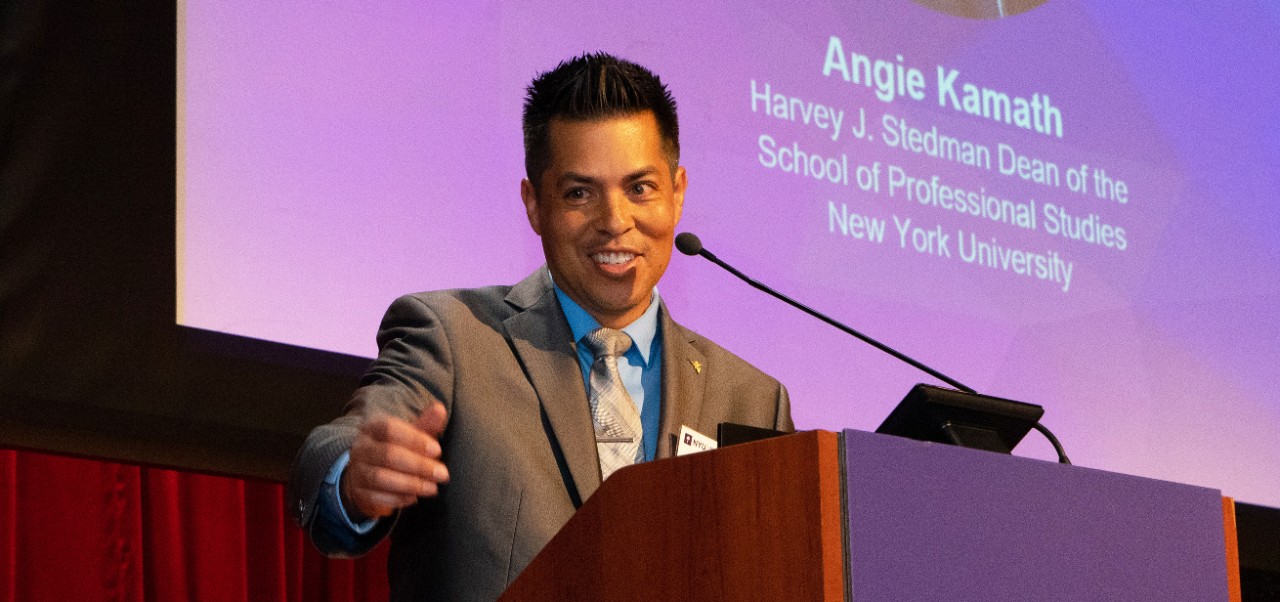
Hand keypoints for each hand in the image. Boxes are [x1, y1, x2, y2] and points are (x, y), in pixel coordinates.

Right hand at [341, 401, 449, 521]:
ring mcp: (357, 470)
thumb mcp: (410, 434)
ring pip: (381, 478)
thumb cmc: (396, 448)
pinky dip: (397, 499)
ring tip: (432, 488)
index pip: (389, 428)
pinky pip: (375, 497)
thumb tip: (440, 409)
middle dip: (419, 465)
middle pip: (388, 454)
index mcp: (372, 427)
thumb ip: (425, 424)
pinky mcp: (357, 492)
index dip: (415, 439)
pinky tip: (414, 498)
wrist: (367, 473)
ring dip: (411, 484)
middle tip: (442, 474)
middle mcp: (361, 447)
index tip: (437, 450)